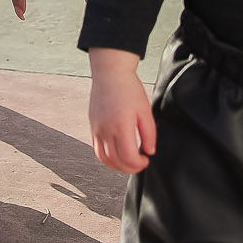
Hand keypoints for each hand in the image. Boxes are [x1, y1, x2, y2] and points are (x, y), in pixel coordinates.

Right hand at [88, 49, 156, 174]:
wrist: (110, 74)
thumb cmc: (128, 89)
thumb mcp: (145, 110)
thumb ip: (149, 134)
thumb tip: (149, 151)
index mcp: (121, 126)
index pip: (128, 157)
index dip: (139, 164)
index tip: (146, 160)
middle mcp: (106, 130)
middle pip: (116, 161)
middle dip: (130, 168)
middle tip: (140, 163)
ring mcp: (97, 130)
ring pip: (104, 159)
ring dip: (117, 166)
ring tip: (129, 162)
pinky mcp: (92, 127)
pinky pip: (97, 150)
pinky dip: (107, 158)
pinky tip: (117, 155)